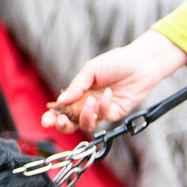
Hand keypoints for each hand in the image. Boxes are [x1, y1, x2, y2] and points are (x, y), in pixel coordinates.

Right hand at [45, 32, 186, 133]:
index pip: (62, 108)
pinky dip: (104, 106)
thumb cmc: (116, 62)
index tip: (46, 120)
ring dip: (84, 116)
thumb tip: (60, 101)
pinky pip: (104, 116)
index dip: (52, 116)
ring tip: (90, 102)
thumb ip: (76, 86)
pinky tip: (109, 93)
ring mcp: (101, 110)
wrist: (141, 63)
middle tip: (61, 121)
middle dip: (63, 124)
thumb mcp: (91, 70)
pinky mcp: (115, 113)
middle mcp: (88, 103)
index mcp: (79, 92)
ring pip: (87, 124)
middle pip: (71, 122)